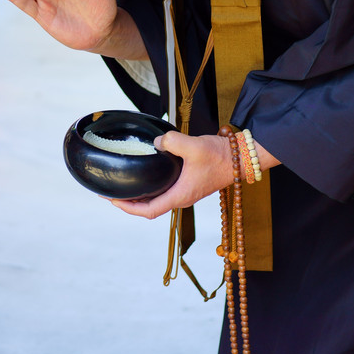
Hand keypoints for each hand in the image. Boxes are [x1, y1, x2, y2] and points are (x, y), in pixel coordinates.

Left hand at [111, 132, 239, 218]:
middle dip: (130, 203)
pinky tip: (147, 176)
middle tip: (113, 192)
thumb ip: (171, 142)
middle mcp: (182, 198)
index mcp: (180, 196)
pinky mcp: (190, 184)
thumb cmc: (220, 156)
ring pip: (158, 200)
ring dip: (141, 197)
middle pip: (150, 208)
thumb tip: (157, 143)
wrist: (240, 157)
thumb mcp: (193, 146)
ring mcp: (186, 192)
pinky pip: (166, 191)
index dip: (128, 208)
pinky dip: (153, 188)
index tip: (113, 200)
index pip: (149, 211)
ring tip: (126, 186)